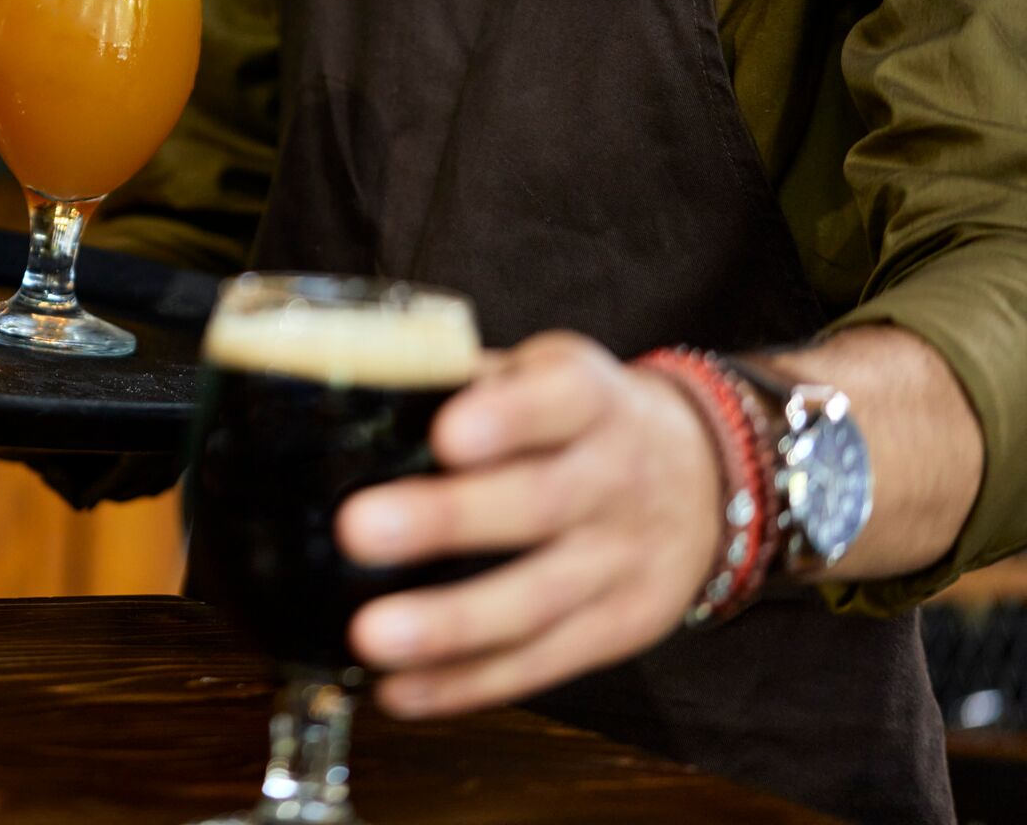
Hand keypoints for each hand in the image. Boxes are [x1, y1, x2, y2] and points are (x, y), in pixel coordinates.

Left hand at [336, 332, 721, 717]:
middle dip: (449, 519)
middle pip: (540, 502)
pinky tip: (400, 688)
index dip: (510, 415)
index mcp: (593, 400)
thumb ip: (467, 381)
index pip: (563, 398)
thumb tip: (358, 387)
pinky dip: (466, 682)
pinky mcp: (620, 627)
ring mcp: (623, 561)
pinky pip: (540, 662)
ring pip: (539, 599)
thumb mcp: (545, 375)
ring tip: (372, 635)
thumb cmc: (581, 421)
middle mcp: (617, 478)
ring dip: (450, 624)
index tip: (448, 433)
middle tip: (359, 527)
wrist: (705, 478)